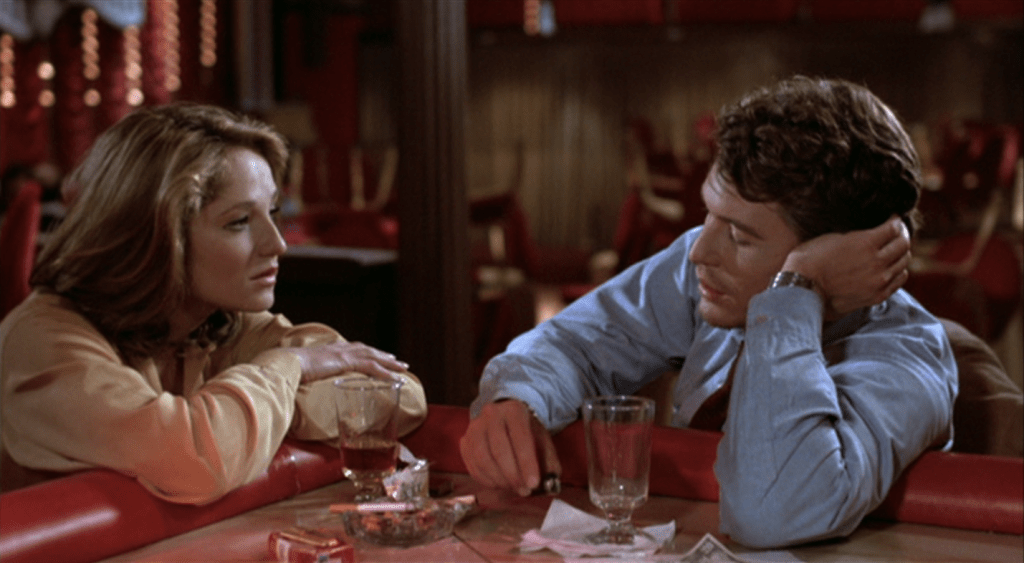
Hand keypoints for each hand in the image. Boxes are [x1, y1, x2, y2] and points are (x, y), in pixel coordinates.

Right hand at [284, 341, 409, 383]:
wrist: (284, 362)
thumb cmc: (288, 369)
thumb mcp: (301, 371)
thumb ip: (307, 376)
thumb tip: (301, 385)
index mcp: (330, 350)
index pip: (354, 349)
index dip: (367, 352)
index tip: (378, 355)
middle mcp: (339, 349)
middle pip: (368, 350)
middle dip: (384, 356)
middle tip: (398, 361)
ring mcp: (343, 354)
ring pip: (374, 357)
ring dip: (390, 363)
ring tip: (403, 368)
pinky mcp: (345, 362)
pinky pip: (370, 367)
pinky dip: (384, 372)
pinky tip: (394, 377)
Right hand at [459, 399, 561, 496]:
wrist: (504, 417)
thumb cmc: (525, 430)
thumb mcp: (542, 439)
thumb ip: (548, 460)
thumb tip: (551, 483)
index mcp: (514, 410)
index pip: (520, 438)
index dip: (527, 464)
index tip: (533, 483)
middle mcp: (491, 415)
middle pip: (499, 451)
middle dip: (513, 476)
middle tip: (524, 490)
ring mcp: (475, 428)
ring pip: (483, 460)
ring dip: (499, 480)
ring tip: (513, 488)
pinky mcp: (465, 441)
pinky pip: (473, 466)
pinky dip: (486, 480)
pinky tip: (499, 484)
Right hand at [782, 216, 910, 318]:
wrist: (801, 290)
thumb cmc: (810, 260)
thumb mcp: (832, 238)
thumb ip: (857, 236)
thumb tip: (871, 233)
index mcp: (865, 243)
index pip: (894, 228)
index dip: (895, 221)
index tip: (892, 219)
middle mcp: (876, 262)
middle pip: (904, 244)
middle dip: (901, 235)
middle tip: (895, 233)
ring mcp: (878, 281)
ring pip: (904, 262)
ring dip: (900, 254)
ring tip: (892, 251)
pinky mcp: (876, 296)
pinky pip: (899, 280)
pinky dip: (898, 271)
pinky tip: (890, 268)